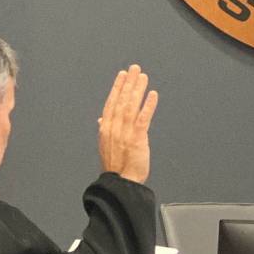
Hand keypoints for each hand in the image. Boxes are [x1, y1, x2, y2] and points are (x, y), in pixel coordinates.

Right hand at [98, 65, 157, 182]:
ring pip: (131, 106)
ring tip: (143, 77)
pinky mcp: (137, 139)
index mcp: (106, 129)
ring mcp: (125, 133)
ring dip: (137, 90)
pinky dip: (147, 105)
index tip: (122, 75)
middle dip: (128, 83)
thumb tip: (101, 119)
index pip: (111, 103)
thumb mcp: (106, 146)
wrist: (121, 184)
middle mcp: (113, 128)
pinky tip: (152, 94)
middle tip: (135, 69)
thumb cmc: (116, 167)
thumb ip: (106, 130)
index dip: (117, 88)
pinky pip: (143, 118)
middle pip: (121, 101)